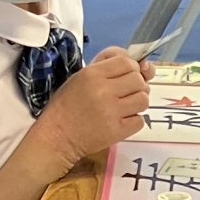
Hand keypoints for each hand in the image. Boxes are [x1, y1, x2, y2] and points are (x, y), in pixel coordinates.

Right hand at [32, 46, 149, 171]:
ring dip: (137, 102)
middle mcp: (104, 90)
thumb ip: (107, 67)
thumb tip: (140, 64)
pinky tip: (122, 120)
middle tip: (126, 93)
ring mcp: (112, 112)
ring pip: (143, 99)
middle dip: (137, 85)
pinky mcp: (117, 131)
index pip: (126, 62)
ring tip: (125, 106)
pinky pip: (140, 120)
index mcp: (92, 74)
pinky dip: (134, 120)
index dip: (131, 68)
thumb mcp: (80, 77)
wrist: (56, 136)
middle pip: (138, 80)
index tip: (125, 76)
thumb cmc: (66, 105)